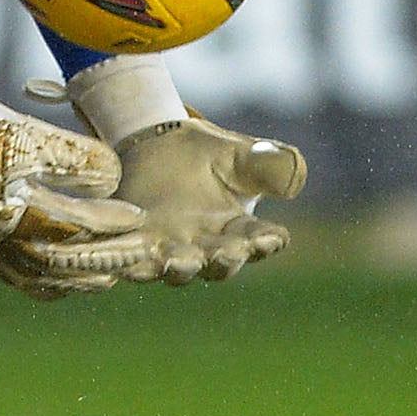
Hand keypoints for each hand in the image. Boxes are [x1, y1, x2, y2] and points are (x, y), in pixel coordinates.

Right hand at [0, 21, 135, 298]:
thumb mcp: (32, 137)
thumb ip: (76, 157)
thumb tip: (115, 178)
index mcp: (18, 210)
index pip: (76, 222)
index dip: (111, 219)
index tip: (139, 216)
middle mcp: (3, 237)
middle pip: (60, 261)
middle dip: (99, 259)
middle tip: (131, 258)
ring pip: (37, 277)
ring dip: (73, 281)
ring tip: (103, 282)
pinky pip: (12, 278)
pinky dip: (39, 287)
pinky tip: (57, 288)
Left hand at [109, 113, 302, 283]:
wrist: (153, 145)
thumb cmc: (207, 154)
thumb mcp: (240, 153)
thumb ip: (268, 165)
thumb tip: (295, 182)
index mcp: (241, 230)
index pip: (261, 240)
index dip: (267, 242)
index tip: (272, 238)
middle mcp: (208, 250)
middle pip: (221, 264)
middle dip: (225, 261)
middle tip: (227, 254)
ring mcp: (169, 253)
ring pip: (175, 269)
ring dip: (177, 267)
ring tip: (176, 260)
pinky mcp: (132, 247)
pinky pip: (128, 259)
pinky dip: (124, 260)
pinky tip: (121, 255)